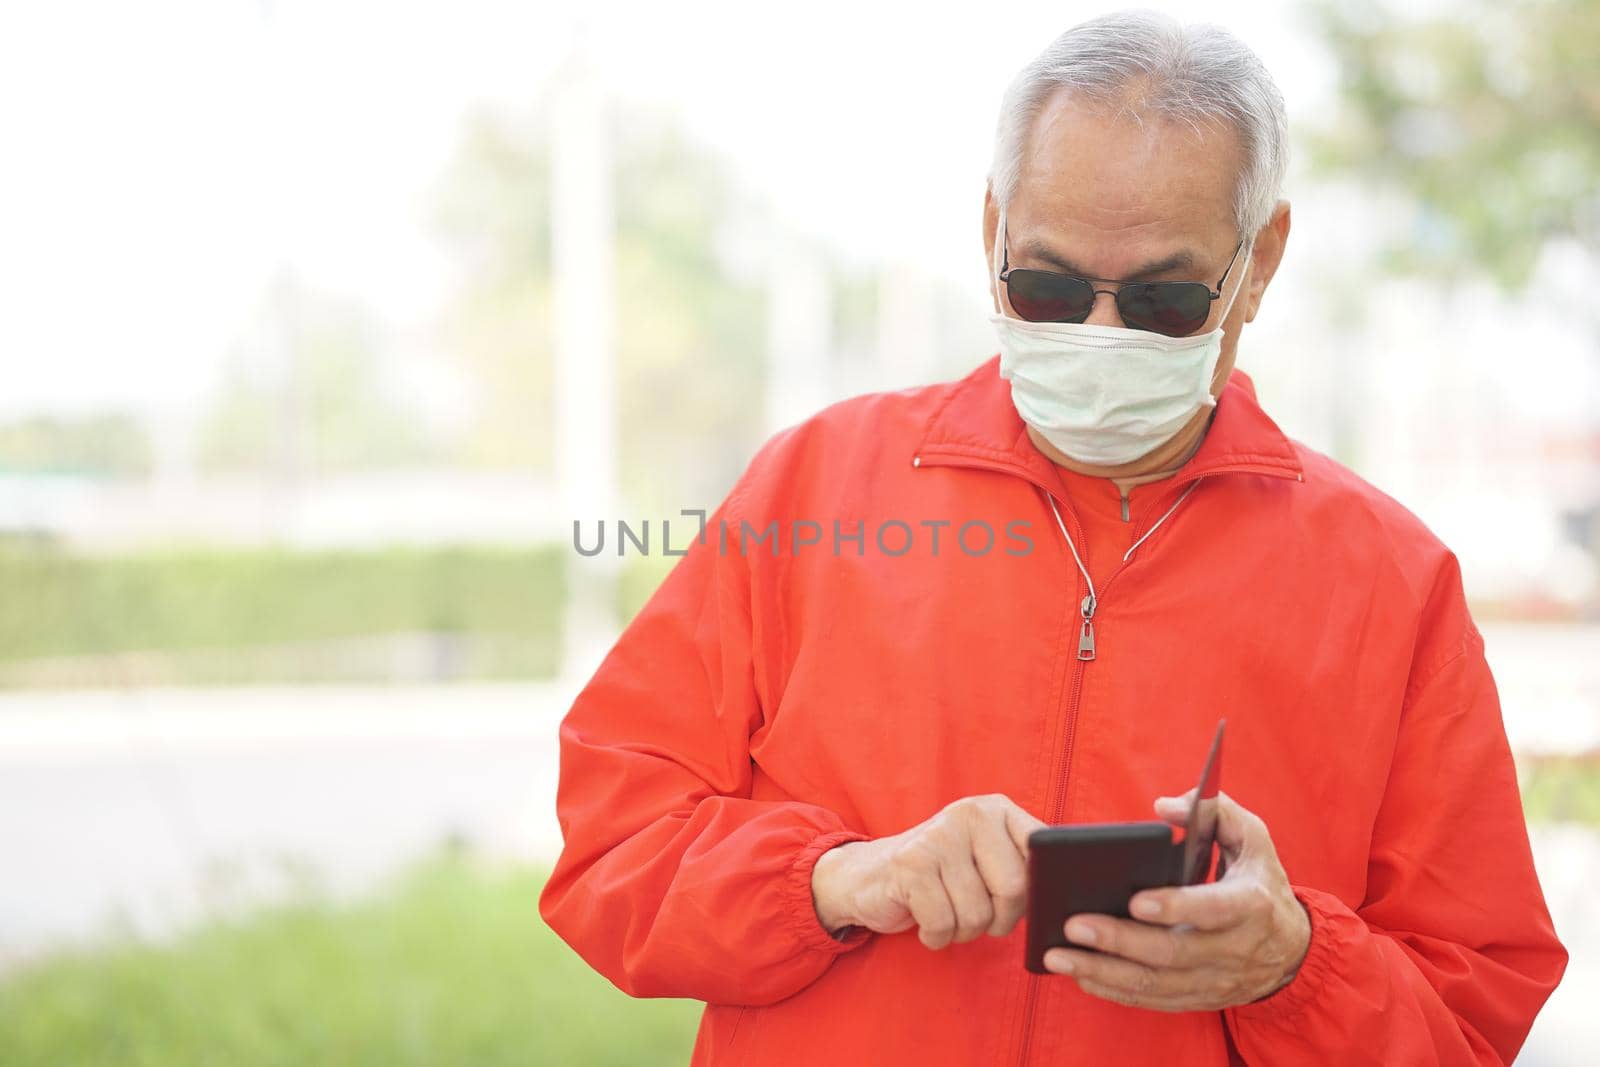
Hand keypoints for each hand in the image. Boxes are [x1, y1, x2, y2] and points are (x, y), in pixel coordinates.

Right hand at [811, 794, 1045, 949]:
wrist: (869, 877)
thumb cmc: (943, 877)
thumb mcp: (985, 860)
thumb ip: (1022, 866)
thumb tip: (1062, 896)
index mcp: (996, 810)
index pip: (1042, 853)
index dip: (1035, 891)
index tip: (1016, 900)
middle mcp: (969, 814)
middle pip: (1013, 888)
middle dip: (999, 920)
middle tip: (978, 916)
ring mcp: (938, 837)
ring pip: (977, 913)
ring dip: (963, 931)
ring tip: (946, 912)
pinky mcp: (910, 864)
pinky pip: (943, 922)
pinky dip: (937, 936)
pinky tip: (925, 921)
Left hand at [1041, 789, 1310, 1011]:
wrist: (1292, 948)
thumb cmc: (1258, 880)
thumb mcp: (1251, 839)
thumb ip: (1214, 810)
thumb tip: (1165, 807)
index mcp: (1251, 904)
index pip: (1214, 910)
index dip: (1176, 907)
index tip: (1135, 900)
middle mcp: (1235, 950)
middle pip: (1173, 952)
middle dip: (1119, 940)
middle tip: (1073, 924)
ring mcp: (1216, 981)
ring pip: (1156, 984)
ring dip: (1104, 972)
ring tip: (1059, 956)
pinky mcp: (1199, 999)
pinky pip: (1153, 1001)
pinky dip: (1113, 991)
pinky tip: (1079, 975)